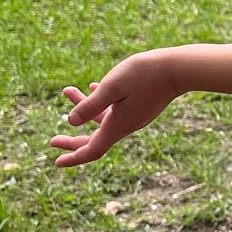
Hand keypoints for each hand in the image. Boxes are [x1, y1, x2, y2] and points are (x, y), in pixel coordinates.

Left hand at [49, 50, 178, 167]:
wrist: (178, 69)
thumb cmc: (144, 74)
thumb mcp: (112, 86)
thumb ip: (91, 105)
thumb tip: (70, 122)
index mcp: (118, 125)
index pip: (93, 149)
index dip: (74, 157)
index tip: (57, 161)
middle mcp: (126, 125)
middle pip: (96, 140)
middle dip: (73, 140)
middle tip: (53, 140)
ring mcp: (134, 116)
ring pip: (103, 119)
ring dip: (84, 109)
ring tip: (68, 91)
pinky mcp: (140, 107)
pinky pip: (115, 110)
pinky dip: (100, 103)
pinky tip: (92, 87)